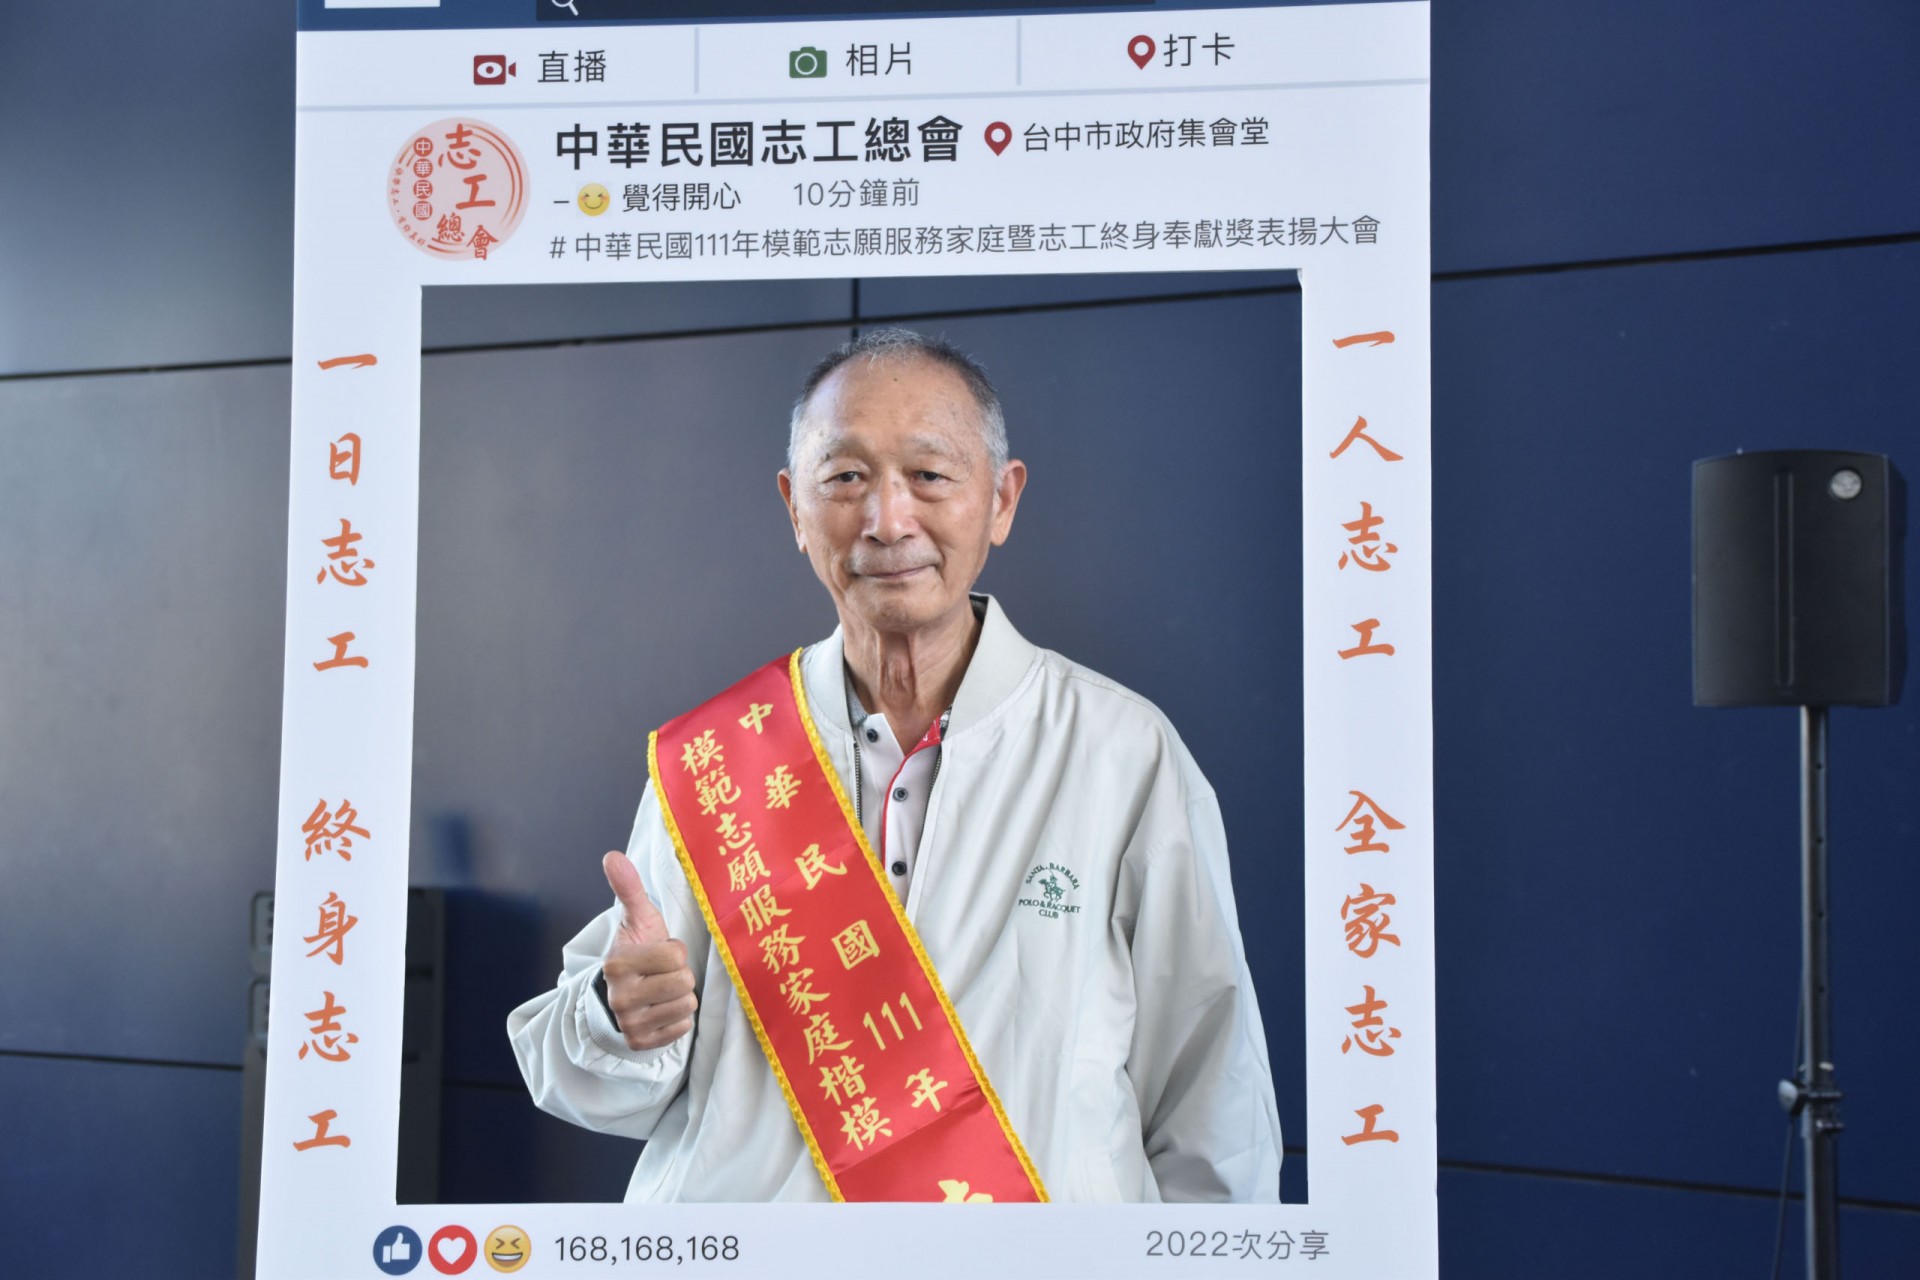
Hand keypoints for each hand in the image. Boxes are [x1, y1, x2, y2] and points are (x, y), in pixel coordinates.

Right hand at [599, 850, 696, 1050]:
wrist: (625, 990)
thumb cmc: (640, 950)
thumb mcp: (637, 918)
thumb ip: (629, 888)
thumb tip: (612, 856)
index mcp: (617, 963)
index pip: (675, 955)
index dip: (674, 951)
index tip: (659, 953)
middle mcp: (619, 996)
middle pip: (684, 982)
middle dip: (680, 974)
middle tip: (662, 973)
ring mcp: (628, 1023)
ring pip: (686, 1005)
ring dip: (681, 996)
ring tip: (662, 989)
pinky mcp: (640, 1043)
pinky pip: (682, 1028)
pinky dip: (678, 1018)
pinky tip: (662, 1009)